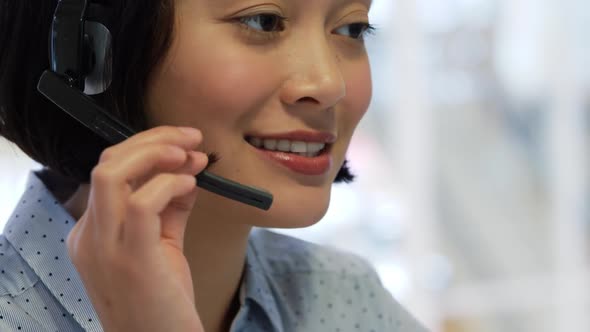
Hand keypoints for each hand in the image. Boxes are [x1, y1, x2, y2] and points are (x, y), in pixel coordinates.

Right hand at [66, 126, 207, 331]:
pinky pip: (141, 204)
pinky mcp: (131, 259)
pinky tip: (190, 184)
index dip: (149, 150)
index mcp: (92, 232)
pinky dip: (168, 184)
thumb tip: (188, 171)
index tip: (185, 147)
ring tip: (188, 154)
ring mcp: (105, 248)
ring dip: (156, 153)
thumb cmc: (161, 301)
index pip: (110, 172)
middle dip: (153, 140)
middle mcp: (89, 236)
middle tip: (190, 138)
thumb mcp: (163, 246)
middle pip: (107, 163)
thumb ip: (170, 208)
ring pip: (113, 175)